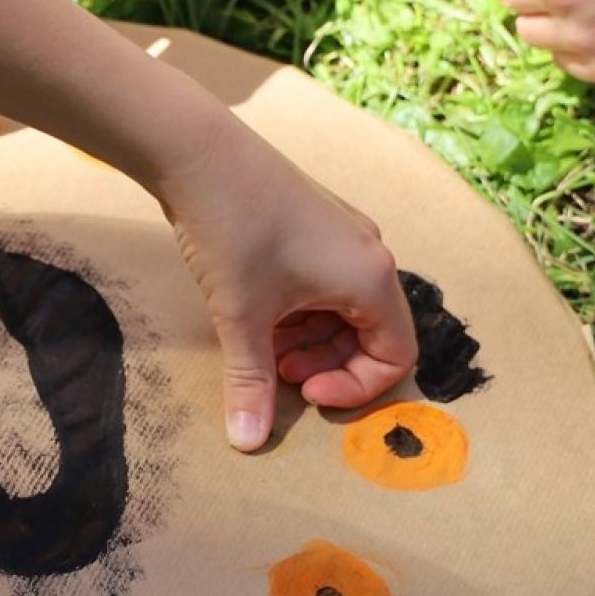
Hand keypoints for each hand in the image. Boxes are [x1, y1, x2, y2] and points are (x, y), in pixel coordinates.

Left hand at [150, 111, 417, 451]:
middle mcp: (369, 254)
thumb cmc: (232, 230)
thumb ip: (251, 383)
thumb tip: (248, 443)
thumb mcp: (242, 318)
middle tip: (274, 368)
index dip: (356, 388)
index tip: (305, 391)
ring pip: (343, 309)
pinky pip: (325, 282)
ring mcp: (344, 234)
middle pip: (371, 335)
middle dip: (326, 363)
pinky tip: (255, 308)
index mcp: (371, 278)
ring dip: (309, 338)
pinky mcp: (316, 222)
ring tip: (260, 342)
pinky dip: (299, 308)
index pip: (397, 356)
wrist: (198, 152)